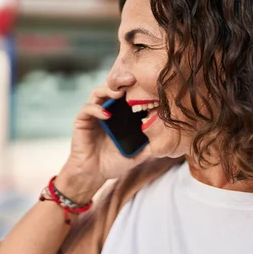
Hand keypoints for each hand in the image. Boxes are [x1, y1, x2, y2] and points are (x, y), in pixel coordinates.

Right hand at [56, 84, 151, 201]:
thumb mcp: (138, 153)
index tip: (148, 85)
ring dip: (109, 90)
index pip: (128, 94)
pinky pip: (87, 109)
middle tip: (133, 79)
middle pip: (113, 87)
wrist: (94, 174)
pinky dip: (96, 109)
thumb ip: (151, 145)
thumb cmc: (115, 162)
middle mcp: (107, 109)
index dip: (136, 87)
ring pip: (98, 92)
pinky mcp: (82, 121)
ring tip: (120, 93)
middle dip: (122, 81)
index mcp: (121, 114)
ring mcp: (94, 114)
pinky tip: (106, 114)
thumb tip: (170, 140)